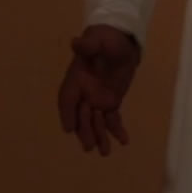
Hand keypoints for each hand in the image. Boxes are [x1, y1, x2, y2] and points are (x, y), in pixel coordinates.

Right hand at [57, 24, 139, 155]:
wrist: (120, 42)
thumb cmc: (105, 40)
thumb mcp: (98, 40)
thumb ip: (88, 45)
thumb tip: (75, 42)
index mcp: (76, 80)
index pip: (67, 99)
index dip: (67, 113)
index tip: (68, 129)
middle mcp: (83, 94)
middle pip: (81, 116)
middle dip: (85, 131)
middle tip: (89, 146)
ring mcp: (97, 100)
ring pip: (95, 122)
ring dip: (99, 136)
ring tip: (105, 152)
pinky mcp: (111, 103)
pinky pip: (112, 119)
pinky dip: (117, 130)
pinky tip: (124, 140)